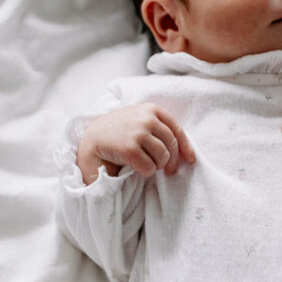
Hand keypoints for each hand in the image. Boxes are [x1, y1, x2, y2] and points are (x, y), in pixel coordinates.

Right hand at [77, 103, 195, 184]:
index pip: (176, 128)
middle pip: (171, 145)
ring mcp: (138, 132)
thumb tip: (185, 151)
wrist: (91, 138)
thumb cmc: (118, 132)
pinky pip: (149, 167)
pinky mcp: (129, 148)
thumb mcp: (139, 121)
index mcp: (151, 109)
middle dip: (170, 161)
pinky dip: (145, 172)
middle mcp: (146, 118)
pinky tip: (135, 167)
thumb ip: (159, 128)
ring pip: (163, 157)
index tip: (190, 159)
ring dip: (156, 166)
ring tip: (145, 164)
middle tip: (166, 170)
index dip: (185, 146)